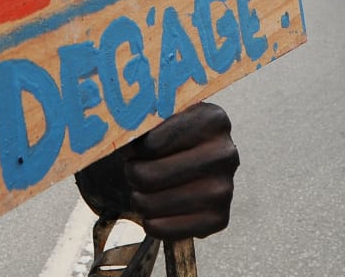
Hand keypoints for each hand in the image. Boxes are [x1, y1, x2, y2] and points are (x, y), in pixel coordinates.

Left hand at [123, 102, 238, 239]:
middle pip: (150, 176)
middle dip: (133, 174)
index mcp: (212, 120)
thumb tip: (118, 136)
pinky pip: (165, 229)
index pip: (152, 143)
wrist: (204, 158)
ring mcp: (225, 188)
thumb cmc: (176, 134)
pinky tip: (154, 210)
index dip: (132, 149)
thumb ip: (144, 120)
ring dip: (139, 198)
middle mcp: (225, 154)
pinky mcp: (219, 218)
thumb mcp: (166, 115)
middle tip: (133, 170)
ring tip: (144, 188)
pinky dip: (150, 222)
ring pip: (153, 203)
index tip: (130, 149)